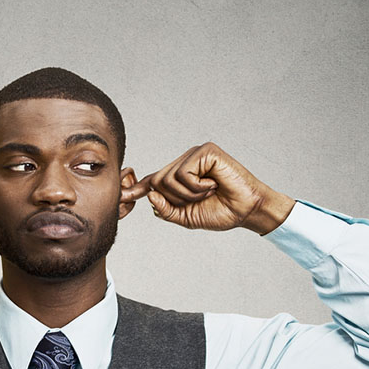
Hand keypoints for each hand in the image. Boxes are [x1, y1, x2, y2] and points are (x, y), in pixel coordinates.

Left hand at [121, 143, 294, 234]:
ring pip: (167, 179)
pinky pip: (183, 174)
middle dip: (174, 199)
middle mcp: (184, 162)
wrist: (246, 211)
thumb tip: (150, 196)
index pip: (152, 181)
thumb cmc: (220, 212)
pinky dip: (196, 187)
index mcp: (178, 177)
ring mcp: (194, 155)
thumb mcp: (186, 217)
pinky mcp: (205, 151)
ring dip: (187, 195)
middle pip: (156, 181)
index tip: (122, 196)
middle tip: (197, 200)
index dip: (137, 188)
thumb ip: (166, 209)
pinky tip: (212, 185)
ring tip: (208, 193)